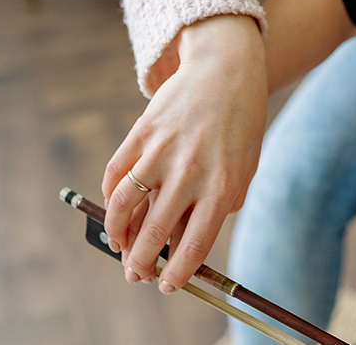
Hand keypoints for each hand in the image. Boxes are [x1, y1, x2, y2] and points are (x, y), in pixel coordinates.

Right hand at [101, 14, 267, 293]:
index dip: (176, 274)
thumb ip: (221, 204)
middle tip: (137, 275)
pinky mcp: (141, 133)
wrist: (226, 69)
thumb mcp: (244, 167)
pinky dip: (111, 199)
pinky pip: (116, 175)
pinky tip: (116, 210)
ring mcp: (162, 152)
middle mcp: (190, 173)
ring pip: (126, 207)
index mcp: (222, 187)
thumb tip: (184, 239)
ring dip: (118, 235)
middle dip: (141, 264)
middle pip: (154, 234)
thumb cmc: (240, 124)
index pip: (192, 247)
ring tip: (120, 247)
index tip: (166, 286)